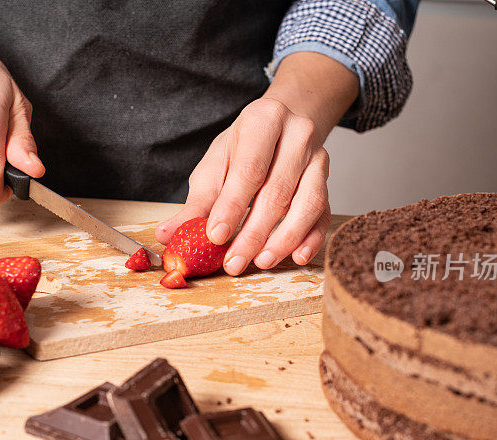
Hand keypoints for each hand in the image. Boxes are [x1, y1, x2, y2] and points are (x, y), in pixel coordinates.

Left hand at [156, 52, 358, 275]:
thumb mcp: (215, 165)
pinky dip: (312, 238)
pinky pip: (324, 213)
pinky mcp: (328, 182)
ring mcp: (319, 159)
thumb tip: (167, 233)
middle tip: (234, 261)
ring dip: (284, 239)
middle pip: (277, 191)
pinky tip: (296, 256)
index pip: (249, 169)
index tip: (216, 236)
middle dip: (254, 233)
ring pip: (308, 204)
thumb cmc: (243, 147)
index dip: (232, 206)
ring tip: (261, 261)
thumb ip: (196, 201)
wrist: (281, 126)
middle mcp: (298, 136)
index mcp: (264, 121)